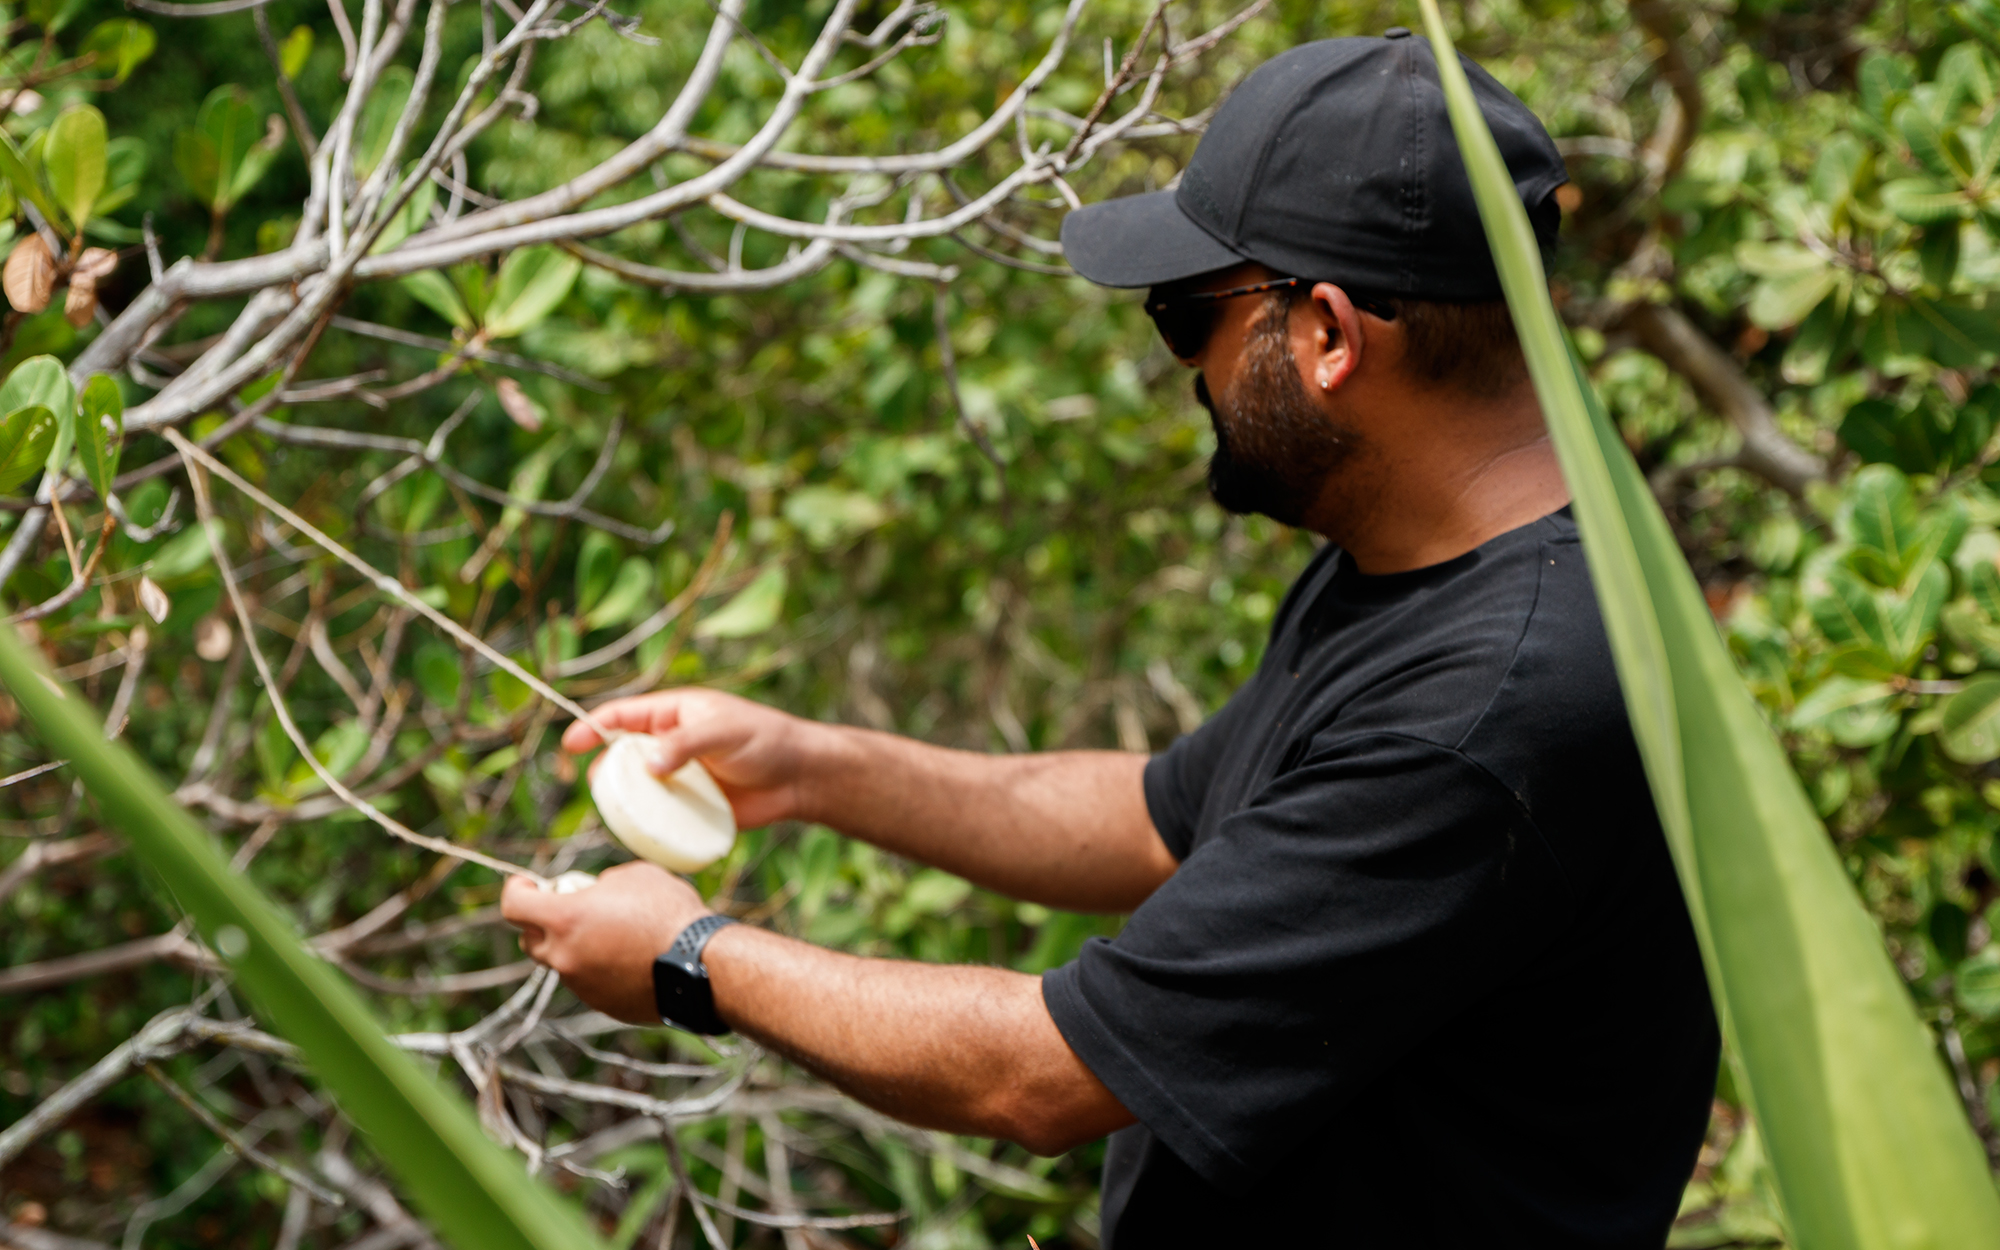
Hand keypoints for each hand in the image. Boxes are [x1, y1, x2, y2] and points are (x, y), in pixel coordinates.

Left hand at [499, 862, 708, 1022]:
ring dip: (577, 948)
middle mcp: (565, 956)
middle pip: (530, 941)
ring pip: (564, 964)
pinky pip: (591, 983)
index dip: (517, 889)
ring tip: (616, 935)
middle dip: (542, 924)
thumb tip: (596, 894)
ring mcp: (582, 986)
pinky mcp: (603, 1005)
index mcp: (565, 920)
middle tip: (570, 910)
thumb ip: (601, 885)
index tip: (528, 884)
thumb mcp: (633, 876)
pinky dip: (601, 970)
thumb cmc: (669, 912)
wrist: (702, 964)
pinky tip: (633, 959)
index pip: (513, 905)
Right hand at [564, 688, 825, 828]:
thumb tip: (648, 764)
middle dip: (603, 770)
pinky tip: (639, 835)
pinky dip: (646, 824)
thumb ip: (685, 743)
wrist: (800, 778)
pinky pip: (660, 816)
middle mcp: (671, 746)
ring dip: (622, 801)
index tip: (572, 745)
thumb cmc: (765, 740)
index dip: (593, 727)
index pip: (622, 716)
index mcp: (674, 715)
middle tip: (596, 788)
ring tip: (615, 814)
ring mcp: (680, 778)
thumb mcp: (723, 732)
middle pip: (622, 756)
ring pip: (638, 790)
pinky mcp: (691, 806)